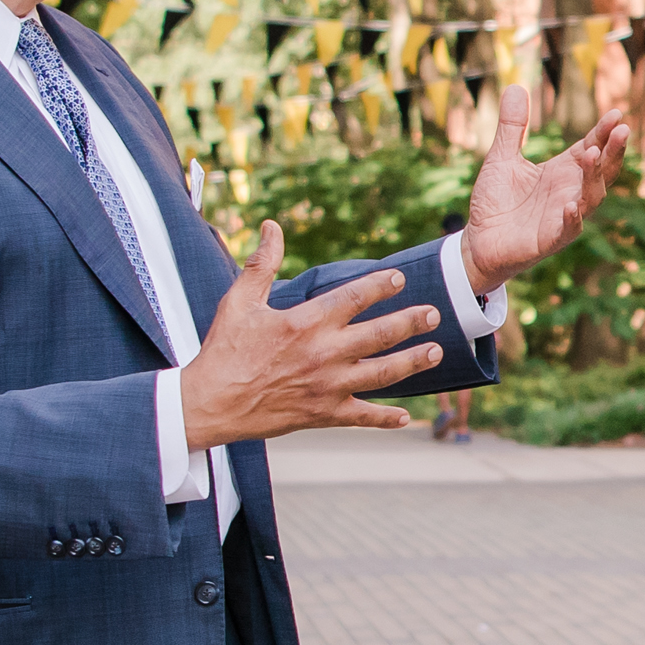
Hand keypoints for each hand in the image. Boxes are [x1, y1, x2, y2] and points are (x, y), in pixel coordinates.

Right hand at [180, 221, 449, 448]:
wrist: (208, 405)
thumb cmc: (223, 351)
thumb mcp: (239, 302)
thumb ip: (262, 264)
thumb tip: (273, 226)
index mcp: (306, 323)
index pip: (355, 297)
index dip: (381, 285)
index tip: (399, 277)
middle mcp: (324, 354)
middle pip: (380, 334)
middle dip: (411, 322)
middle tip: (434, 313)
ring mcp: (327, 387)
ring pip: (383, 374)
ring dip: (413, 362)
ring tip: (436, 352)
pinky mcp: (323, 414)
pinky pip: (362, 417)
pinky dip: (385, 418)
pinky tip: (406, 417)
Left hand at [458, 82, 629, 298]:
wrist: (478, 241)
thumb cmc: (495, 202)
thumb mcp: (501, 158)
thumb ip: (512, 126)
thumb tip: (515, 86)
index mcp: (563, 171)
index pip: (591, 147)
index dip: (604, 132)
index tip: (616, 113)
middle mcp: (570, 191)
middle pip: (602, 170)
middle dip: (614, 151)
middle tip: (621, 130)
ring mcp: (564, 216)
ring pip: (592, 196)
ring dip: (595, 176)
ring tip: (592, 153)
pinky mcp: (551, 239)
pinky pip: (569, 228)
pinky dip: (573, 218)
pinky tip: (571, 205)